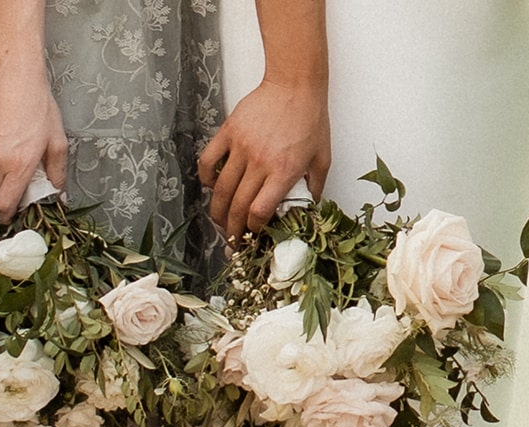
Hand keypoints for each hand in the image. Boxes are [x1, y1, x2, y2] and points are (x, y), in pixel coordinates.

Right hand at [0, 65, 67, 222]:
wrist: (13, 77)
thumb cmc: (36, 104)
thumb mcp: (57, 140)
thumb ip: (58, 172)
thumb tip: (59, 192)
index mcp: (17, 164)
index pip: (5, 204)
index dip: (9, 216)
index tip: (15, 217)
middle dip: (6, 202)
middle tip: (21, 196)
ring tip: (15, 175)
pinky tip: (6, 159)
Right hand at [198, 78, 329, 239]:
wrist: (295, 83)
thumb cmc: (310, 117)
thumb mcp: (322, 156)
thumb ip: (315, 186)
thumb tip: (308, 209)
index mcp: (284, 171)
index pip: (259, 211)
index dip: (253, 229)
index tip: (253, 234)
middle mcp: (260, 162)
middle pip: (237, 207)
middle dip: (232, 230)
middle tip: (231, 240)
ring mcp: (241, 147)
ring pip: (220, 190)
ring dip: (217, 211)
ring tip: (219, 221)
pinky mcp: (228, 133)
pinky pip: (208, 162)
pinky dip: (206, 179)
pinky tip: (212, 186)